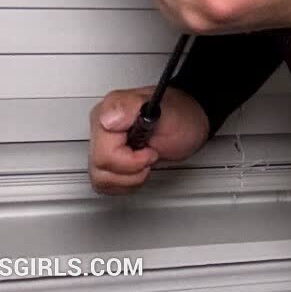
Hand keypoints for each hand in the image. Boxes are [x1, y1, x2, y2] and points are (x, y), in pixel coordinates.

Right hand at [87, 84, 209, 194]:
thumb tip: (108, 119)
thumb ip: (131, 107)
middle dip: (132, 169)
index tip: (150, 150)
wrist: (189, 123)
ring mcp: (102, 144)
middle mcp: (101, 127)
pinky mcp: (107, 160)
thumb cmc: (181, 116)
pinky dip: (126, 183)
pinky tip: (138, 168)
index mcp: (108, 112)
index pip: (104, 153)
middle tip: (150, 155)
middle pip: (101, 168)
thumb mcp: (165, 109)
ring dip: (129, 178)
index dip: (131, 159)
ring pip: (100, 179)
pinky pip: (105, 184)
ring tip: (145, 161)